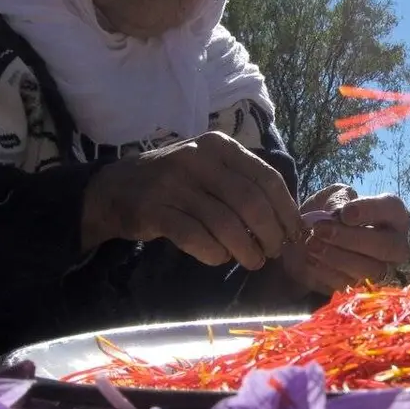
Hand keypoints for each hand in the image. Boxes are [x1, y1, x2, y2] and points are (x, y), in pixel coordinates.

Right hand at [81, 132, 300, 270]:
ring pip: (226, 223)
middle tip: (274, 252)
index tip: (295, 233)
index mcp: (219, 146)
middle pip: (250, 202)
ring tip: (253, 262)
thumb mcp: (209, 168)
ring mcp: (174, 184)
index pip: (266, 178)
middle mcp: (198, 159)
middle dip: (270, 233)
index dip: (286, 209)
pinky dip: (215, 253)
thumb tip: (286, 219)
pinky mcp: (155, 210)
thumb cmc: (175, 182)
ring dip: (246, 249)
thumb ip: (242, 183)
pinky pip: (196, 238)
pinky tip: (220, 259)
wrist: (114, 189)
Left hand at [283, 184, 409, 294]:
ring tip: (311, 244)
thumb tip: (341, 215)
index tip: (345, 213)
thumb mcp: (332, 196)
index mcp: (393, 214)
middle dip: (351, 239)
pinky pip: (349, 284)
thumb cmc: (329, 210)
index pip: (392, 209)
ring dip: (337, 257)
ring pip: (370, 269)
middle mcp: (395, 244)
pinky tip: (311, 259)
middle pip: (387, 246)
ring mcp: (381, 269)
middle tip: (320, 230)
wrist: (306, 237)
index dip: (370, 211)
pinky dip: (327, 271)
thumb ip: (338, 200)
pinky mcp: (360, 288)